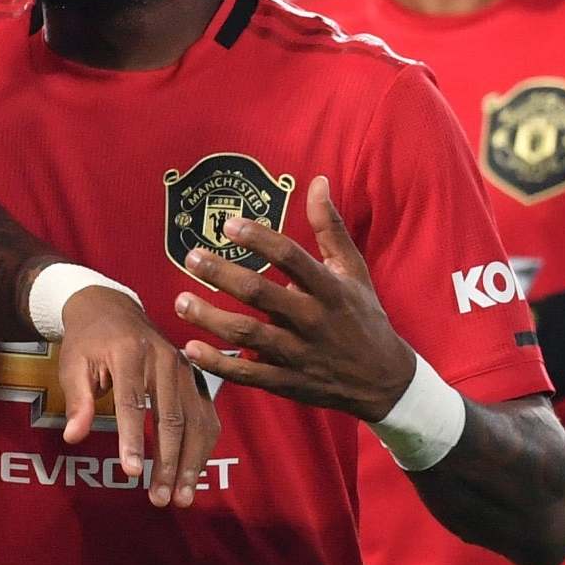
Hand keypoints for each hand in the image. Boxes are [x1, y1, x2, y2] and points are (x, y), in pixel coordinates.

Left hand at [57, 286, 221, 508]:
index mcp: (129, 351)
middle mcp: (163, 358)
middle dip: (167, 462)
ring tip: (180, 496)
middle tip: (160, 498)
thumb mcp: (73, 363)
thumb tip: (74, 437)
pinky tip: (193, 474)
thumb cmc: (88, 339)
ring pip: (195, 420)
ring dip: (190, 462)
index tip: (131, 472)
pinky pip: (205, 415)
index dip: (132, 439)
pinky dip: (203, 447)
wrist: (111, 306)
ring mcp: (184, 367)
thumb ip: (77, 399)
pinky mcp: (194, 376)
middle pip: (171, 417)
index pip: (132, 401)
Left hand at [174, 174, 414, 421]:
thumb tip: (318, 181)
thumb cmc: (362, 315)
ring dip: (211, 319)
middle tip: (191, 257)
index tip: (229, 224)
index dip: (260, 239)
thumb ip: (330, 227)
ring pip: (247, 336)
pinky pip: (248, 375)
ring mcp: (298, 355)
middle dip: (223, 275)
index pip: (291, 259)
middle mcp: (312, 321)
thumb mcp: (353, 270)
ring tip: (180, 301)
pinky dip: (218, 365)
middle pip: (261, 295)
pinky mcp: (287, 383)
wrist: (384, 381)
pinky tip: (190, 349)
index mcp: (329, 289)